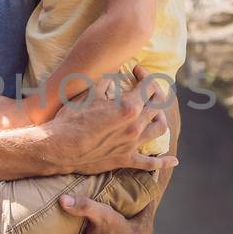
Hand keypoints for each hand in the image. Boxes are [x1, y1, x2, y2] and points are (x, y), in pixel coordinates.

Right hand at [40, 67, 176, 174]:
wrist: (60, 147)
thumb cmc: (71, 119)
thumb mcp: (89, 94)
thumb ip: (105, 81)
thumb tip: (114, 71)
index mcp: (129, 107)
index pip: (149, 85)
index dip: (144, 74)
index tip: (135, 70)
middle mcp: (136, 125)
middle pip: (157, 104)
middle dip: (153, 91)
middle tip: (143, 87)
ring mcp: (132, 144)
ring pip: (159, 128)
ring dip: (160, 117)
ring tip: (154, 112)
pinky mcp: (125, 159)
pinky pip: (149, 163)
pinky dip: (163, 162)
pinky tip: (173, 160)